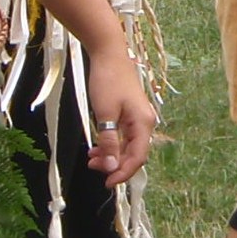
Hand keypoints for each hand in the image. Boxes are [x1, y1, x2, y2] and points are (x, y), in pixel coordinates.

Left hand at [84, 48, 156, 185]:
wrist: (108, 54)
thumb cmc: (108, 81)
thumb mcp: (105, 114)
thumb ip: (109, 142)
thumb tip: (112, 167)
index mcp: (143, 123)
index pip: (137, 157)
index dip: (123, 173)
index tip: (106, 183)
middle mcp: (145, 122)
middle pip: (133, 153)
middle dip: (114, 164)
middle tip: (93, 166)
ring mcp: (138, 118)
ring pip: (127, 146)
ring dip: (111, 155)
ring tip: (91, 158)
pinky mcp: (130, 113)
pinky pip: (123, 136)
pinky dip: (110, 144)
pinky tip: (96, 147)